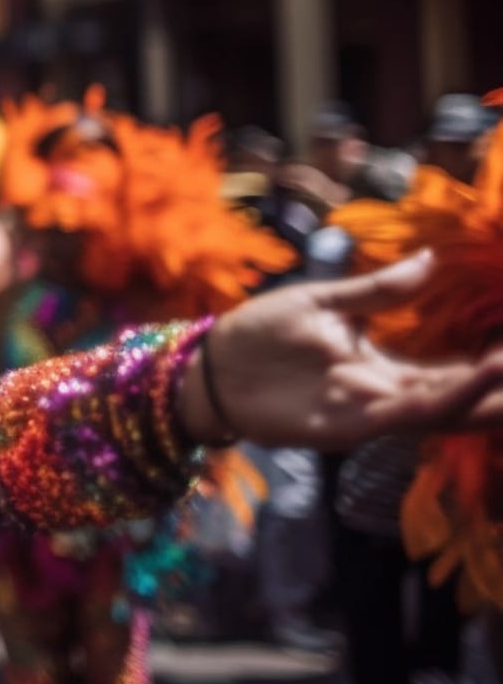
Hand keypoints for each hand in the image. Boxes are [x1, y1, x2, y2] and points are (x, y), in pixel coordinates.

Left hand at [189, 252, 502, 449]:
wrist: (210, 364)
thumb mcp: (326, 302)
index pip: (455, 370)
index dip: (494, 364)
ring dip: (488, 394)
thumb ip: (381, 290)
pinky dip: (447, 399)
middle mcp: (386, 394)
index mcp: (385, 367)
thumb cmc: (261, 333)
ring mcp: (370, 412)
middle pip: (462, 396)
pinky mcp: (347, 424)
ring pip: (446, 409)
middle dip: (502, 388)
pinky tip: (479, 381)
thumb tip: (432, 259)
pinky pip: (407, 414)